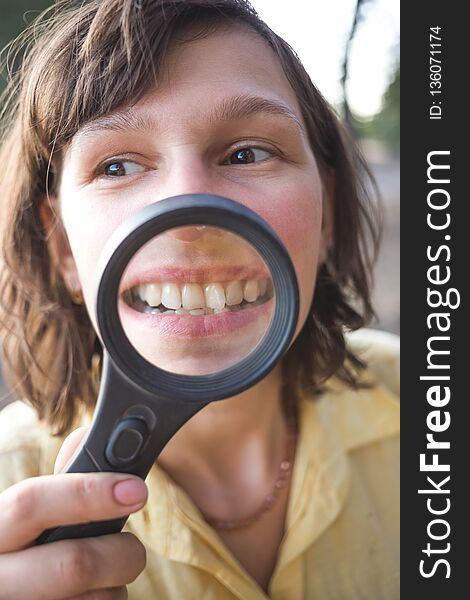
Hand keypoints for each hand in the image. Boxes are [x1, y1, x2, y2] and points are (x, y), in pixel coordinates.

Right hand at [0, 428, 146, 598]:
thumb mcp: (27, 519)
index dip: (87, 493)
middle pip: (73, 563)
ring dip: (116, 585)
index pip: (30, 503)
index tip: (135, 490)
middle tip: (131, 548)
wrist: (12, 592)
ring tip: (104, 576)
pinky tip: (93, 596)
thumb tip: (83, 437)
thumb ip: (60, 484)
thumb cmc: (25, 552)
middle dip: (120, 552)